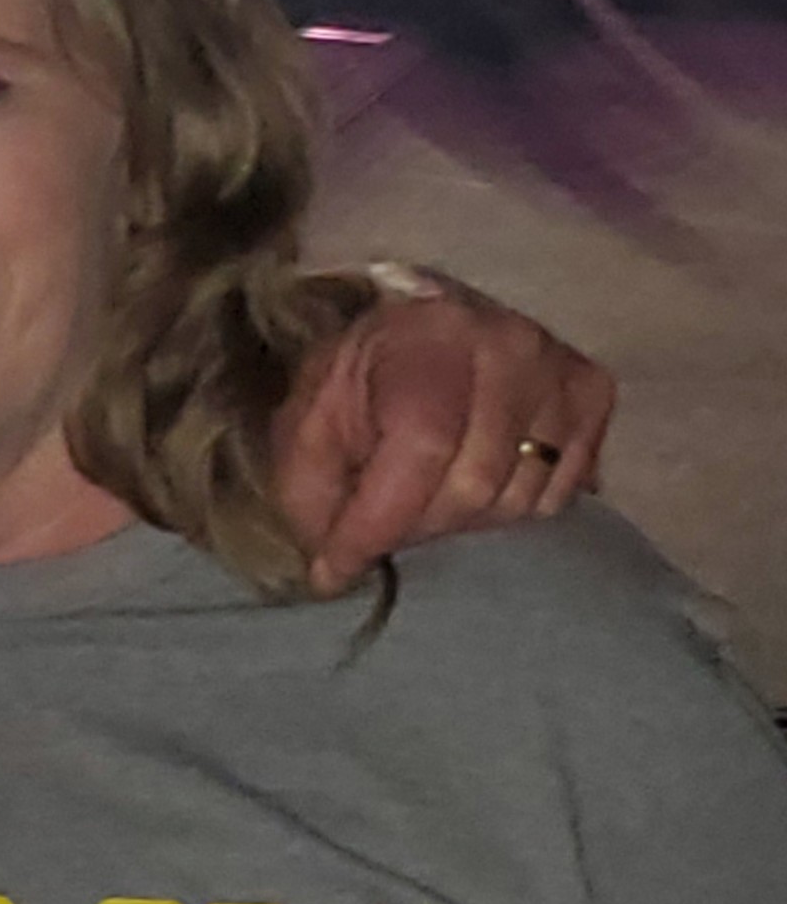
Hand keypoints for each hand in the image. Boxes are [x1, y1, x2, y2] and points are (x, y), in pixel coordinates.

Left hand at [273, 270, 614, 593]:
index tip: (338, 568)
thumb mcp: (311, 422)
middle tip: (381, 524)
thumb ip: (310, 493)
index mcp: (429, 337)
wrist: (424, 328)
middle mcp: (509, 346)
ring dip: (462, 520)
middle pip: (473, 486)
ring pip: (518, 499)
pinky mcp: (593, 395)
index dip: (379, 520)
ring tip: (426, 496)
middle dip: (415, 523)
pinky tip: (476, 482)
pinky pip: (558, 496)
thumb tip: (331, 576)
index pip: (422, 447)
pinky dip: (510, 506)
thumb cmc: (363, 378)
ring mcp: (559, 371)